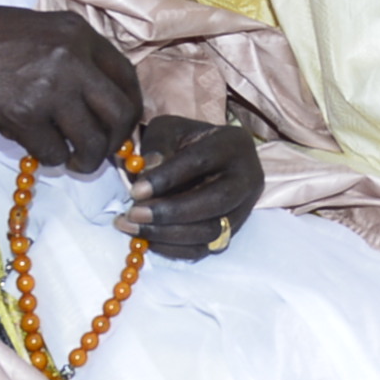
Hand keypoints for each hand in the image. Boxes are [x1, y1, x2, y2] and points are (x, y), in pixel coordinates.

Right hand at [0, 4, 145, 173]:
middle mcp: (72, 59)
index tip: (121, 124)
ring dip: (87, 158)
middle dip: (116, 140)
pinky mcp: (25, 116)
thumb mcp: (39, 30)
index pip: (127, 77)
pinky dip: (51, 158)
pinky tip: (39, 149)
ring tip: (74, 159)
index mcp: (78, 34)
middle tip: (101, 151)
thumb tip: (100, 96)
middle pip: (120, 113)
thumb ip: (73, 55)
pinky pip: (54, 152)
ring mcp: (50, 88)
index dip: (130, 107)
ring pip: (93, 141)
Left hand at [124, 113, 258, 256]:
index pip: (201, 162)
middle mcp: (246, 177)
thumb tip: (146, 174)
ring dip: (167, 234)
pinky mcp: (232, 232)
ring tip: (132, 227)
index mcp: (233, 144)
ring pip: (211, 231)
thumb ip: (157, 146)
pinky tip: (148, 239)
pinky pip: (205, 249)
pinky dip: (173, 248)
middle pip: (216, 201)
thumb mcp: (169, 130)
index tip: (135, 191)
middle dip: (171, 212)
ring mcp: (243, 209)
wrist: (210, 159)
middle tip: (133, 215)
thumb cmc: (185, 141)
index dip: (167, 178)